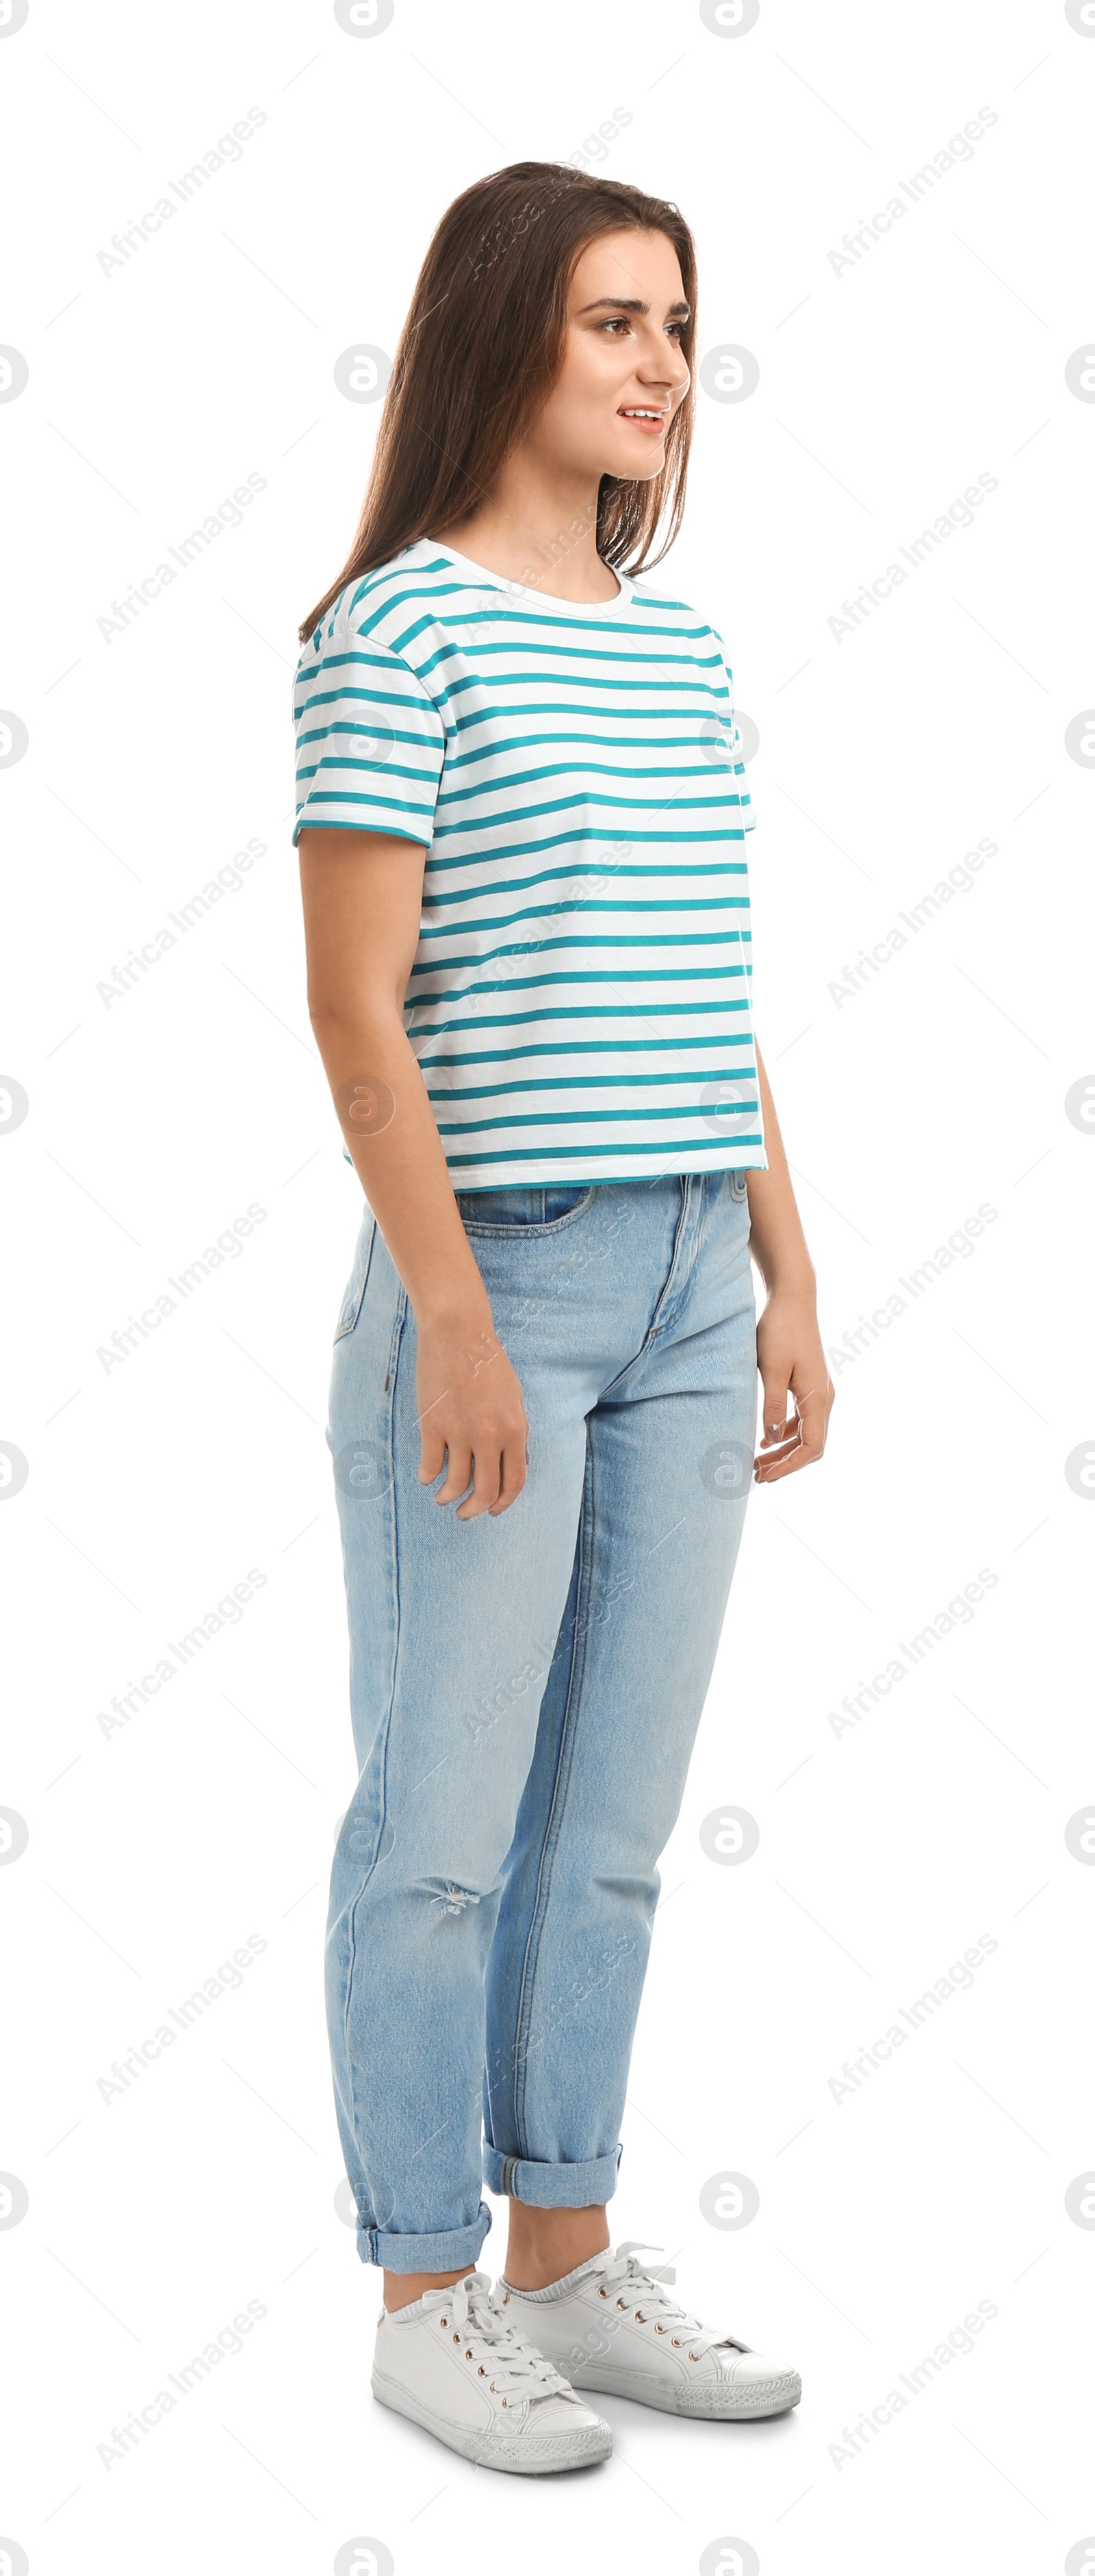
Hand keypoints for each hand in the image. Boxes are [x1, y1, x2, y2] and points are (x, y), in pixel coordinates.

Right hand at [415, 1311, 529, 1518]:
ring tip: (443, 1500)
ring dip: (448, 1499)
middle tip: (467, 1514)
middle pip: (485, 1491)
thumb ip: (515, 1432)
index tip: (494, 1510)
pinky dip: (428, 1477)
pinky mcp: (432, 1425)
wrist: (458, 1333)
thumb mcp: (515, 1398)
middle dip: (476, 1510)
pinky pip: (430, 1466)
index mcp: (515, 1430)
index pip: (514, 1482)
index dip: (504, 1502)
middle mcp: (490, 1437)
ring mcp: (460, 1432)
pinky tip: (427, 1477)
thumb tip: (514, 1463)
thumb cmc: (489, 1362)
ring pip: (455, 1484)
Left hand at [753, 1286, 833, 1483]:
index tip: (765, 1476)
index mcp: (818, 1398)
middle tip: (757, 1475)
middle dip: (786, 1463)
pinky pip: (802, 1419)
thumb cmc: (780, 1330)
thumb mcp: (771, 1370)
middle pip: (811, 1445)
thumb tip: (769, 1439)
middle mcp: (824, 1399)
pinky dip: (784, 1432)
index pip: (811, 1447)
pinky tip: (765, 1438)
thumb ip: (772, 1406)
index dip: (789, 1466)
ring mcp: (819, 1392)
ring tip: (757, 1462)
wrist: (793, 1299)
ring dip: (783, 1450)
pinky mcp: (810, 1385)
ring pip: (805, 1434)